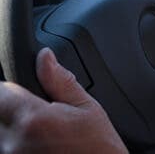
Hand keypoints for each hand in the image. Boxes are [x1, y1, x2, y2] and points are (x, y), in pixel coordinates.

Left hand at [0, 48, 126, 153]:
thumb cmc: (98, 148)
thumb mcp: (87, 107)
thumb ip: (60, 81)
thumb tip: (45, 57)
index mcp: (33, 119)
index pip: (0, 91)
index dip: (9, 88)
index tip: (21, 90)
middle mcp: (14, 142)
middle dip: (11, 107)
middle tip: (34, 112)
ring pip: (0, 130)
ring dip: (12, 127)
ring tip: (39, 132)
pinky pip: (6, 146)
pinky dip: (17, 142)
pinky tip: (39, 145)